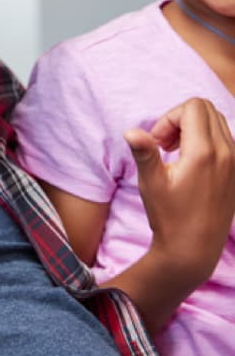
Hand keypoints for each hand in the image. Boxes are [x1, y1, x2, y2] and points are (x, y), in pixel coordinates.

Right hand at [109, 98, 234, 333]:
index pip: (192, 107)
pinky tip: (189, 161)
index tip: (157, 143)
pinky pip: (223, 137)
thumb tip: (130, 131)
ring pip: (215, 120)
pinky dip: (204, 138)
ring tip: (174, 153)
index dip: (168, 118)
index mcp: (204, 152)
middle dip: (179, 119)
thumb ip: (144, 152)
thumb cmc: (170, 216)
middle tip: (163, 145)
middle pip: (205, 109)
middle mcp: (227, 152)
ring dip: (192, 128)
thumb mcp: (151, 183)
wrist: (194, 248)